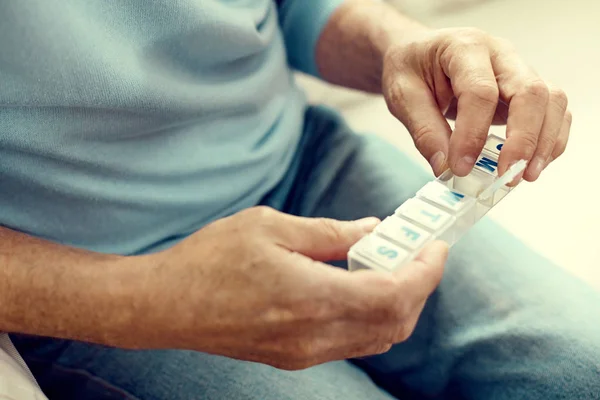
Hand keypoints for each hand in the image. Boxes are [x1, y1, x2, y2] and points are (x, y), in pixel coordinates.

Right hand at [143, 206, 447, 369]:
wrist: (166, 305)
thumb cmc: (210, 260)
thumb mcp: (270, 227)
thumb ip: (329, 233)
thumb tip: (372, 230)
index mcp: (312, 298)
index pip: (395, 295)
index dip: (425, 272)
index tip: (435, 247)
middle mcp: (315, 336)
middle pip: (396, 322)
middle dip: (418, 287)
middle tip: (415, 252)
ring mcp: (304, 353)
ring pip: (377, 336)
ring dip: (395, 303)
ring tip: (388, 264)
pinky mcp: (294, 357)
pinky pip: (351, 342)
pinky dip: (370, 315)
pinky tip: (356, 284)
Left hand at [381, 27, 571, 181]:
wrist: (419, 55)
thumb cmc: (412, 68)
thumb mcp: (403, 96)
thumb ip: (424, 131)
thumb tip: (445, 168)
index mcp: (465, 47)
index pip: (480, 92)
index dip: (473, 134)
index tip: (460, 167)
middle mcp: (500, 54)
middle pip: (530, 92)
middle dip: (523, 139)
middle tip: (506, 175)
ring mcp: (518, 70)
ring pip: (550, 100)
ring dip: (544, 142)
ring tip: (524, 175)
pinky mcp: (525, 90)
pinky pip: (552, 111)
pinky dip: (549, 140)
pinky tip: (530, 164)